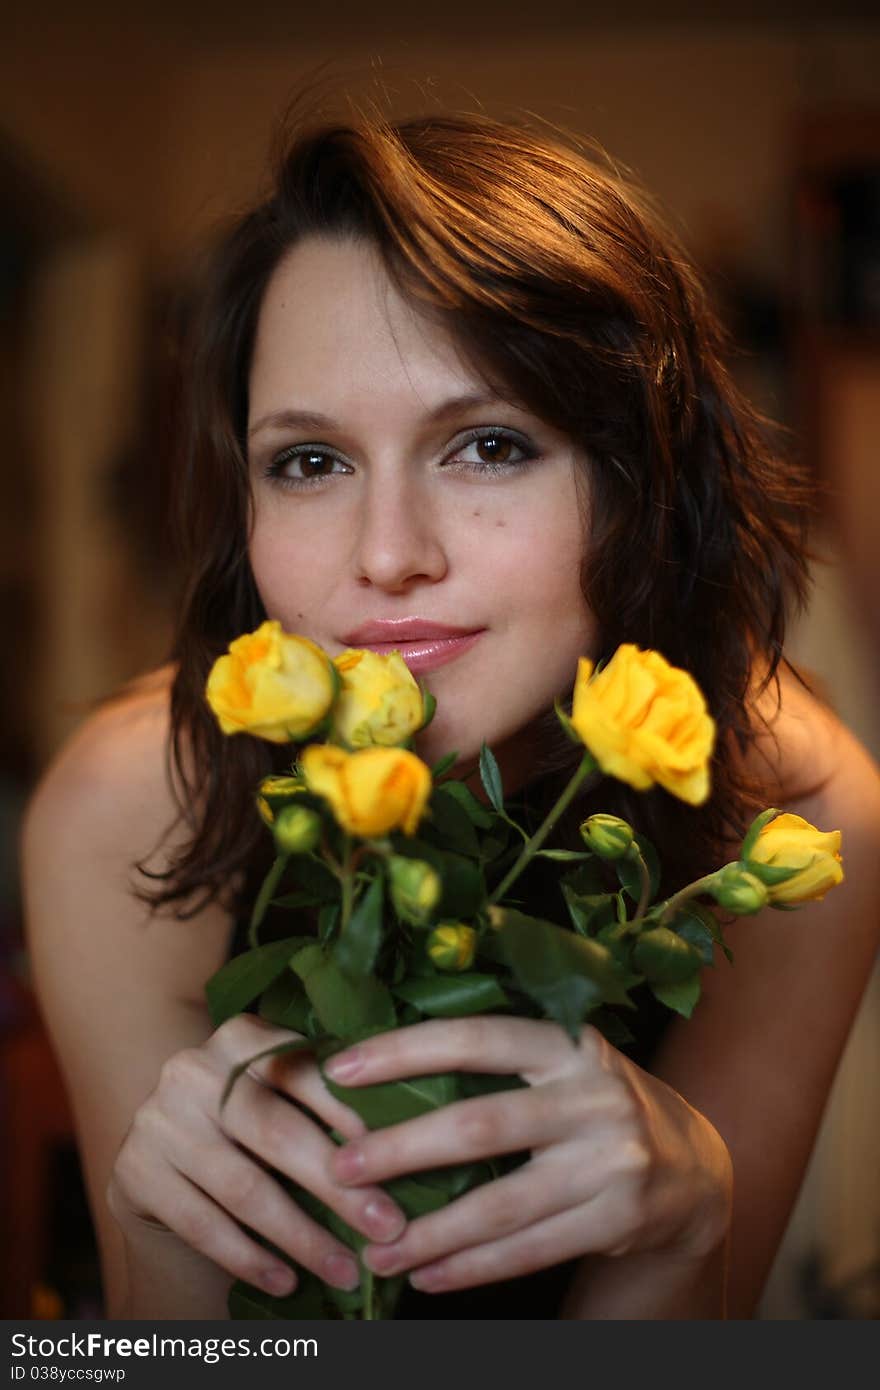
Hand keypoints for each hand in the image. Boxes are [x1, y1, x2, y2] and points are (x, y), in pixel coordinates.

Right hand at [108, 1015, 406, 1297]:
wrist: (163, 1160)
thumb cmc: (248, 1128)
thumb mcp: (279, 1096)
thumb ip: (323, 1100)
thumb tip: (402, 1141)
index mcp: (240, 1036)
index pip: (303, 1069)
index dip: (351, 1111)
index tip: (396, 1153)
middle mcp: (193, 1069)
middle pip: (276, 1132)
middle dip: (337, 1186)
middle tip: (388, 1227)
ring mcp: (158, 1120)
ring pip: (243, 1187)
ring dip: (301, 1237)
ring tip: (346, 1270)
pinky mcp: (134, 1172)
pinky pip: (202, 1224)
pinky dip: (249, 1258)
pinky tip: (287, 1281)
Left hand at [323, 1017, 731, 1294]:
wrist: (692, 1168)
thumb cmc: (592, 1105)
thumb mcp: (561, 1063)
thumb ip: (496, 1062)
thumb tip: (382, 1071)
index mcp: (567, 1042)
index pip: (476, 1038)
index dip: (405, 1051)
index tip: (341, 1070)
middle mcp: (593, 1095)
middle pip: (480, 1125)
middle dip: (402, 1149)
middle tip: (340, 1169)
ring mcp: (611, 1160)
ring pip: (501, 1203)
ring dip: (430, 1231)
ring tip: (374, 1249)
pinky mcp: (618, 1218)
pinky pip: (529, 1251)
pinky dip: (472, 1267)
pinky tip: (427, 1276)